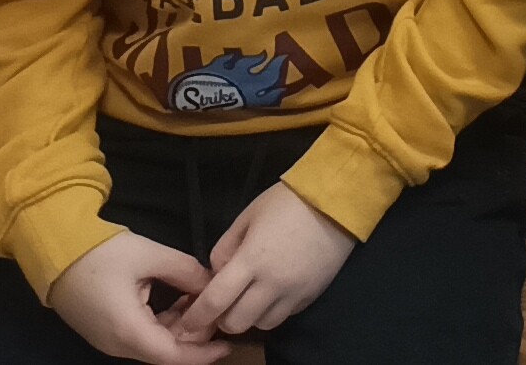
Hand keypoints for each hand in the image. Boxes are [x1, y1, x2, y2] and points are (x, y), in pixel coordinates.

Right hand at [45, 231, 230, 364]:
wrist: (54, 250)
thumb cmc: (100, 253)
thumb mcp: (150, 255)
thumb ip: (186, 271)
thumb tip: (210, 283)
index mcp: (128, 331)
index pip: (173, 356)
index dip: (203, 353)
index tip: (227, 344)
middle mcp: (117, 343)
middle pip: (165, 352)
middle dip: (194, 335)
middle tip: (215, 309)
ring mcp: (109, 339)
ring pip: (153, 343)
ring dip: (179, 327)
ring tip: (197, 298)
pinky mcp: (105, 329)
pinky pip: (140, 334)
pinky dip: (162, 323)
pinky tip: (177, 299)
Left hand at [175, 182, 355, 338]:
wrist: (337, 201)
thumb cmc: (287, 202)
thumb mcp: (247, 216)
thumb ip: (225, 248)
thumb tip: (217, 274)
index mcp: (251, 260)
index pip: (215, 301)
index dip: (197, 317)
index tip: (187, 323)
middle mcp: (272, 283)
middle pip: (236, 323)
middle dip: (223, 318)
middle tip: (223, 305)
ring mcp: (294, 292)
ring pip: (262, 325)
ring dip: (251, 316)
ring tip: (251, 298)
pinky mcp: (312, 295)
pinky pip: (285, 315)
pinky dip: (274, 310)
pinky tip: (274, 292)